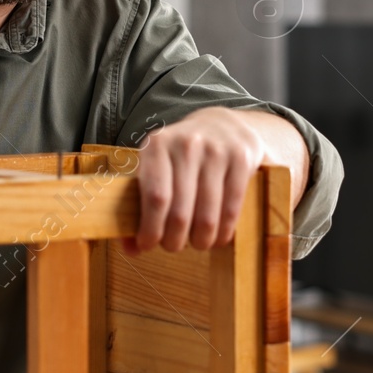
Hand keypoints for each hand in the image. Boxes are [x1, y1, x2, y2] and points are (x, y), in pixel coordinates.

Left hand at [123, 108, 266, 253]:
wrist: (221, 124)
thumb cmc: (180, 156)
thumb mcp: (156, 168)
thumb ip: (141, 205)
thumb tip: (131, 248)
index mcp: (157, 145)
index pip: (156, 198)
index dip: (151, 229)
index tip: (147, 245)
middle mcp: (187, 144)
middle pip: (180, 212)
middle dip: (174, 240)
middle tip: (173, 246)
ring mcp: (217, 150)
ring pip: (207, 215)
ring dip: (200, 240)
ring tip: (196, 243)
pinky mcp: (241, 159)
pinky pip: (232, 208)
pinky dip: (223, 231)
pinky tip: (217, 237)